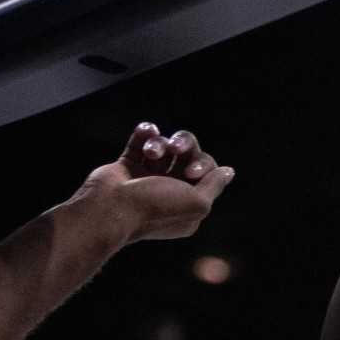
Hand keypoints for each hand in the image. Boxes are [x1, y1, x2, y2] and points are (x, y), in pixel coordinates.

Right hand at [64, 122, 235, 244]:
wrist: (110, 209)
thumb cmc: (155, 208)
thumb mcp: (197, 202)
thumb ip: (214, 185)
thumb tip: (228, 172)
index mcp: (188, 204)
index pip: (207, 172)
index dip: (202, 165)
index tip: (191, 173)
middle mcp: (169, 192)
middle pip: (186, 154)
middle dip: (183, 145)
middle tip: (174, 148)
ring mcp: (146, 179)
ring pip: (163, 148)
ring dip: (159, 143)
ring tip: (151, 152)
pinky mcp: (126, 168)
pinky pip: (139, 142)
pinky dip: (144, 134)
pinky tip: (146, 130)